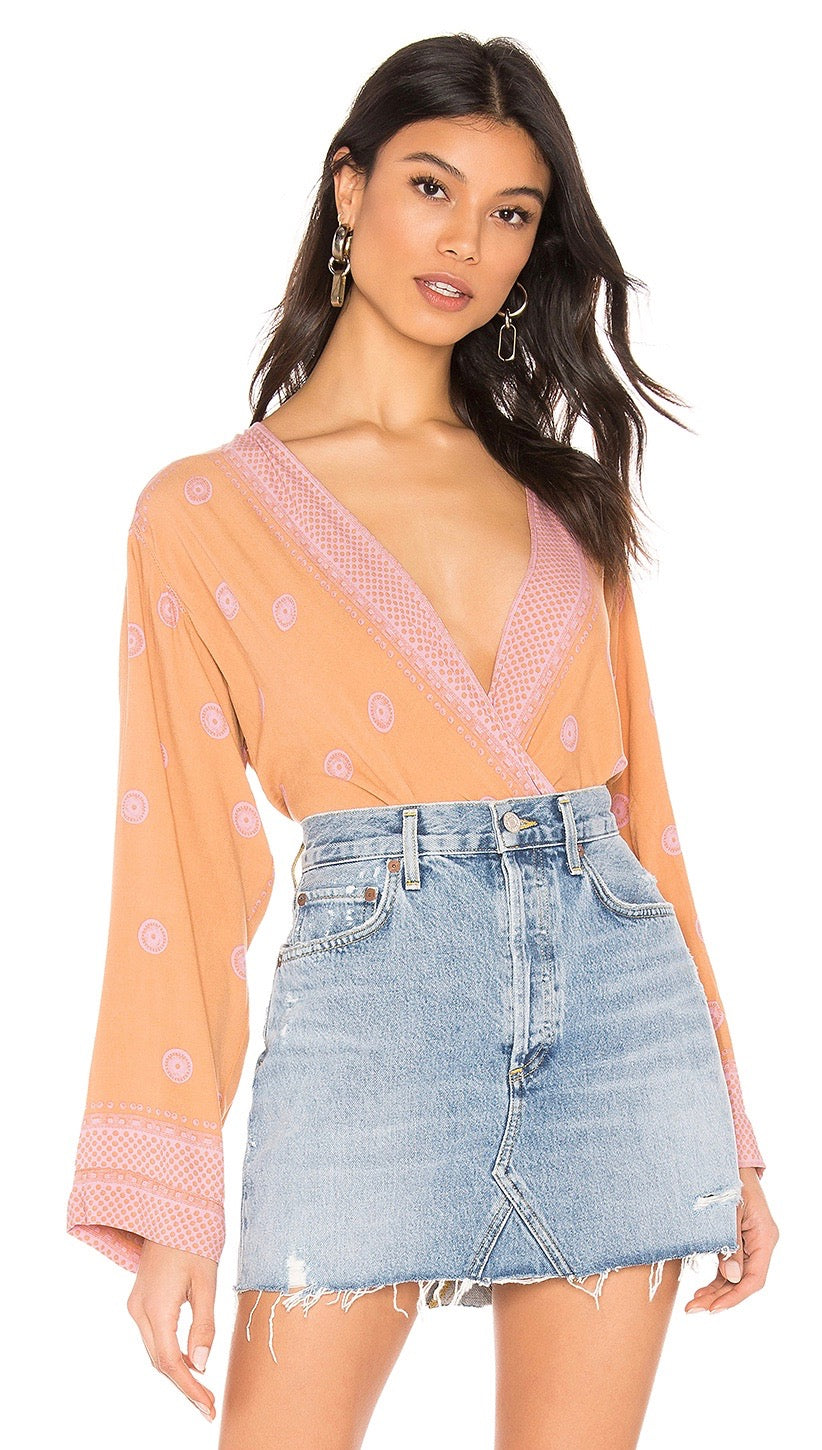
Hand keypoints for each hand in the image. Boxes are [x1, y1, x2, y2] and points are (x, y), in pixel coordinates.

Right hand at [127, 1239, 217, 1420]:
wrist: (170, 1211)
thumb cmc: (192, 1241)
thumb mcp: (206, 1282)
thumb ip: (204, 1325)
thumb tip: (201, 1365)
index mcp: (156, 1307)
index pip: (171, 1361)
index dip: (190, 1387)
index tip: (208, 1406)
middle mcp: (139, 1310)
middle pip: (160, 1361)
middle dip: (184, 1386)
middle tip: (208, 1407)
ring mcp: (137, 1306)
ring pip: (155, 1351)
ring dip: (177, 1371)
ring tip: (202, 1391)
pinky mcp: (140, 1301)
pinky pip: (154, 1337)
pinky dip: (171, 1353)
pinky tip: (190, 1361)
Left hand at [684, 1166, 777, 1313]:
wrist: (726, 1160)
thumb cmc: (728, 1180)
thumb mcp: (728, 1212)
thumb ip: (730, 1244)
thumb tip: (732, 1278)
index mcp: (764, 1237)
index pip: (754, 1279)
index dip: (734, 1296)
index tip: (713, 1308)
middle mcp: (760, 1243)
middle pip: (743, 1281)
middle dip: (719, 1298)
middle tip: (693, 1309)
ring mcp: (749, 1243)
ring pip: (735, 1277)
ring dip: (715, 1291)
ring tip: (693, 1304)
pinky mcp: (738, 1240)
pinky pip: (729, 1265)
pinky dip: (715, 1278)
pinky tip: (700, 1289)